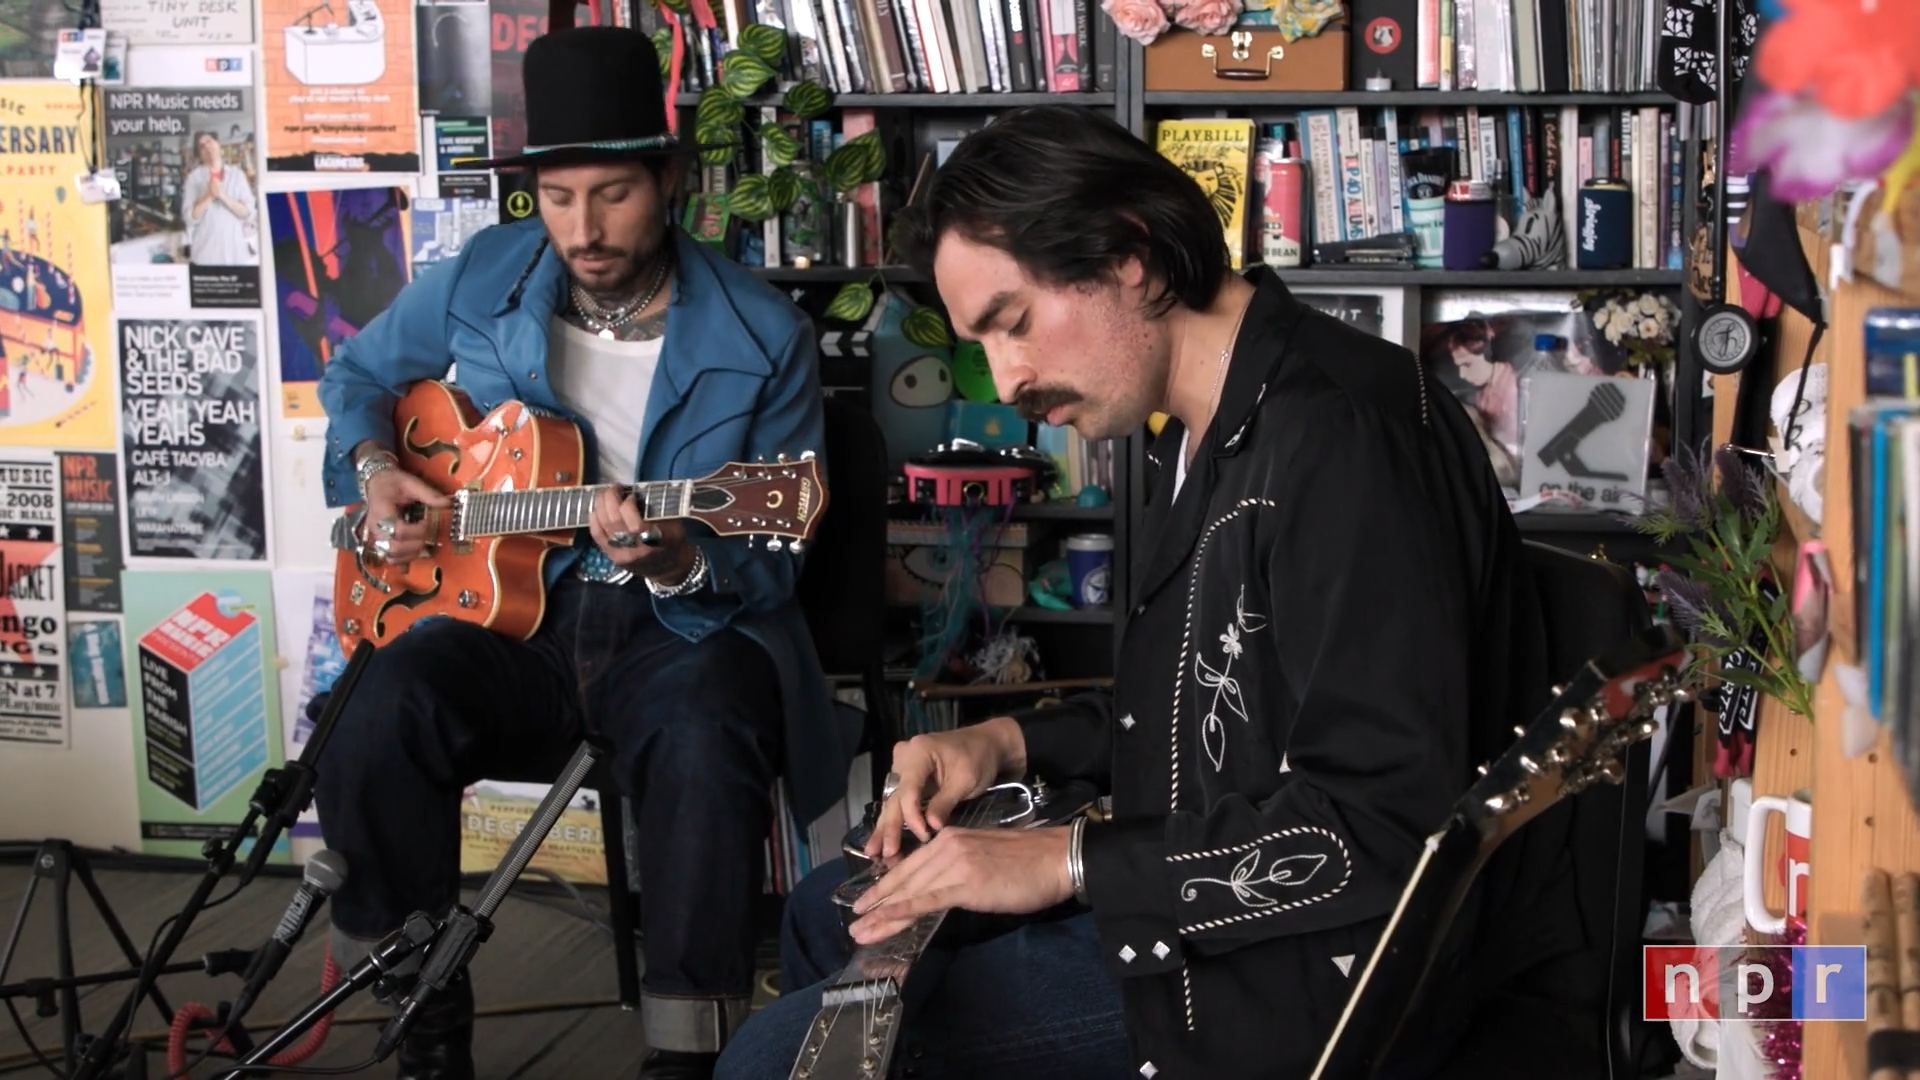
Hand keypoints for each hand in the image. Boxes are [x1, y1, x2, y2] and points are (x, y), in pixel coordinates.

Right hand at [360, 465, 449, 568]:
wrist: (376, 483)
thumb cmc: (393, 482)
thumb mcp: (411, 482)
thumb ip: (429, 494)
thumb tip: (448, 504)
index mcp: (381, 512)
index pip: (399, 531)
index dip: (418, 531)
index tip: (429, 522)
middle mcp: (376, 528)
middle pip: (393, 548)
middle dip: (416, 545)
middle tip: (428, 535)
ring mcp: (376, 537)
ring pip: (391, 556)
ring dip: (411, 554)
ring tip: (423, 542)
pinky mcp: (380, 541)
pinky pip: (390, 558)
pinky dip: (404, 559)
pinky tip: (415, 550)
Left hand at [587, 486, 691, 581]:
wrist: (668, 567)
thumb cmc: (674, 541)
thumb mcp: (674, 525)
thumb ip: (656, 510)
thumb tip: (635, 491)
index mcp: (655, 542)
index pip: (635, 525)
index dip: (628, 506)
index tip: (631, 495)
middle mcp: (635, 550)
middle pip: (615, 522)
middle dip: (611, 499)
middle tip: (614, 488)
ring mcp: (621, 555)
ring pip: (604, 526)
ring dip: (600, 506)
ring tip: (605, 494)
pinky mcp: (612, 557)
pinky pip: (597, 536)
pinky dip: (594, 520)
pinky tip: (596, 509)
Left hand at [847, 827, 1072, 943]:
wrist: (1055, 857)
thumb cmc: (1028, 861)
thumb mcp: (984, 856)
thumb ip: (960, 867)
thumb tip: (944, 887)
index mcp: (950, 838)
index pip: (910, 865)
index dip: (885, 885)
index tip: (867, 902)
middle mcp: (946, 846)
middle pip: (903, 878)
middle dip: (876, 901)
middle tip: (853, 921)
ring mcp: (955, 864)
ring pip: (910, 891)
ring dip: (882, 913)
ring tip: (861, 931)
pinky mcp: (966, 884)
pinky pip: (927, 900)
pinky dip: (902, 911)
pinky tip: (885, 922)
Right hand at [867, 718, 1026, 859]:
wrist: (987, 743)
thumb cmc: (979, 758)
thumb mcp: (966, 780)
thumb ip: (944, 803)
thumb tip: (930, 827)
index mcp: (918, 751)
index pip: (908, 789)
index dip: (913, 816)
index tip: (924, 836)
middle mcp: (904, 757)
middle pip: (896, 796)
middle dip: (890, 827)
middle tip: (884, 854)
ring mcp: (903, 766)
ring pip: (894, 801)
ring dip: (887, 827)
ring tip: (874, 852)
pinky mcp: (907, 777)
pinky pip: (899, 800)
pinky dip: (896, 819)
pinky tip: (884, 839)